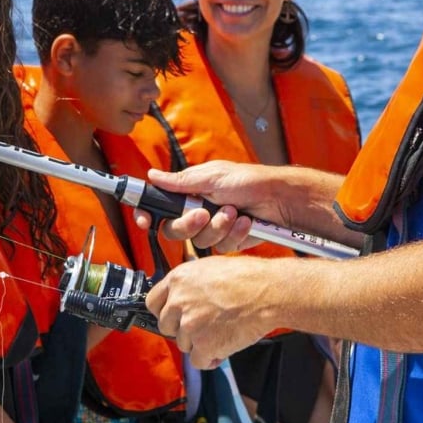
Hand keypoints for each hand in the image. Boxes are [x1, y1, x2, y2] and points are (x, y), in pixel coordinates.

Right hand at [133, 161, 278, 252]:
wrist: (277, 199)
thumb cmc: (248, 181)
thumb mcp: (212, 177)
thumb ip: (180, 181)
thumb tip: (153, 175)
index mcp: (190, 193)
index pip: (160, 207)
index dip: (148, 215)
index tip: (144, 222)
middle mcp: (198, 211)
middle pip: (175, 230)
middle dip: (190, 224)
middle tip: (203, 213)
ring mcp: (213, 227)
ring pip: (199, 241)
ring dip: (218, 226)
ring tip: (233, 211)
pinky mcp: (228, 240)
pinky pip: (221, 247)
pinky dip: (234, 234)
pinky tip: (245, 222)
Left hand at [147, 254, 277, 369]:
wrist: (268, 292)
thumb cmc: (248, 276)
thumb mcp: (211, 267)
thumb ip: (191, 283)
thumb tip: (185, 294)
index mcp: (178, 279)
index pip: (152, 302)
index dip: (165, 311)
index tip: (174, 316)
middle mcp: (178, 302)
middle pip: (166, 326)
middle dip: (183, 329)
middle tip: (204, 325)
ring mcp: (189, 325)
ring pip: (184, 344)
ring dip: (200, 343)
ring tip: (221, 332)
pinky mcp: (203, 345)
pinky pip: (198, 361)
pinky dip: (211, 358)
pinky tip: (224, 346)